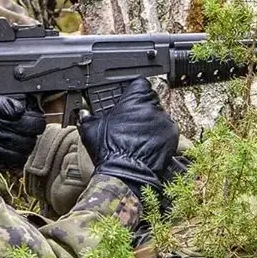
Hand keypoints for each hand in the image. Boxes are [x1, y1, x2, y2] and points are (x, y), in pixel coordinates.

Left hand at [0, 94, 45, 169]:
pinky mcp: (18, 159)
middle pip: (37, 125)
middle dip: (14, 124)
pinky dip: (5, 152)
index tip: (5, 112)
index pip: (35, 108)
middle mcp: (24, 124)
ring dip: (6, 138)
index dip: (22, 110)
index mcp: (19, 108)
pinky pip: (22, 156)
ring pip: (30, 141)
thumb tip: (17, 110)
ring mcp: (22, 142)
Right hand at [78, 78, 178, 199]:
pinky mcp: (173, 136)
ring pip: (159, 115)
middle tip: (131, 120)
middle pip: (150, 99)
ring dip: (152, 121)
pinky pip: (167, 130)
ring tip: (139, 135)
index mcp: (134, 98)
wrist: (126, 174)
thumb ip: (88, 117)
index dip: (134, 90)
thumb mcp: (91, 130)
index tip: (129, 98)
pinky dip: (160, 134)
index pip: (140, 83)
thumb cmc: (109, 150)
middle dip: (142, 107)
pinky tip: (148, 143)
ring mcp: (164, 121)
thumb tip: (83, 113)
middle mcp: (152, 106)